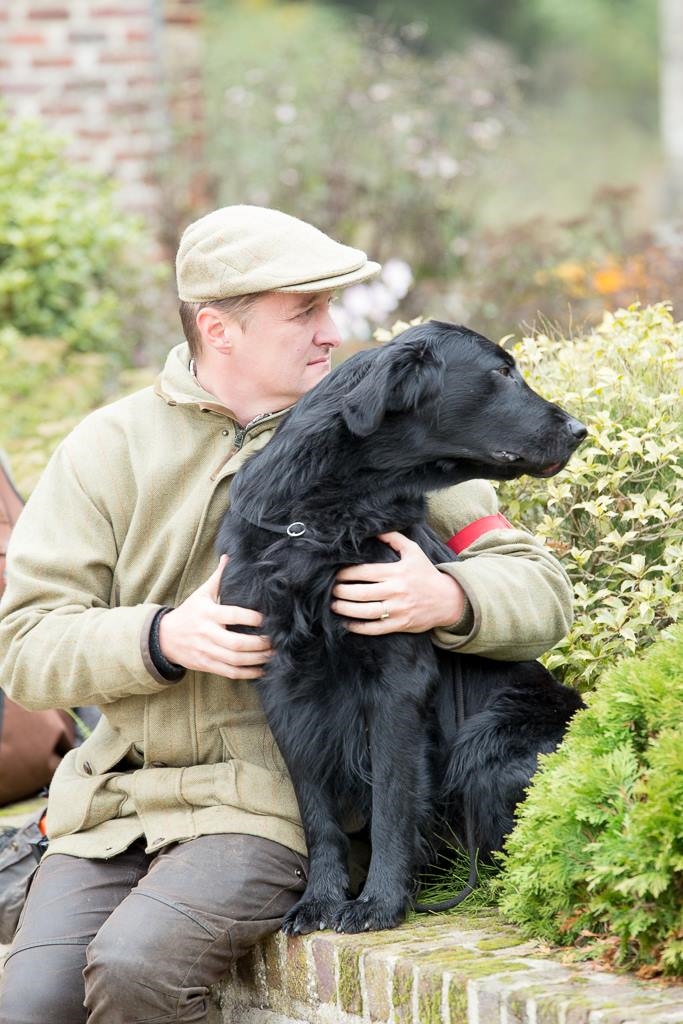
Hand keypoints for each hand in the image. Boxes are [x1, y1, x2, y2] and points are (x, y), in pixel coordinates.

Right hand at [158, 556, 273, 678]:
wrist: (164, 638)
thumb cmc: (188, 613)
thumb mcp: (200, 594)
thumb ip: (218, 578)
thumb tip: (229, 556)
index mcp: (207, 613)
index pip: (233, 615)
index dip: (253, 618)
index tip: (269, 619)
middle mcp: (207, 633)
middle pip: (237, 643)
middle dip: (260, 644)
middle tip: (277, 640)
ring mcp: (207, 652)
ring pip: (236, 660)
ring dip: (258, 659)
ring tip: (274, 654)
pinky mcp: (207, 665)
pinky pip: (230, 672)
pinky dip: (248, 673)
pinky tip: (262, 669)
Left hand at [331, 531, 465, 635]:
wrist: (448, 600)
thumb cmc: (426, 574)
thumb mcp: (413, 551)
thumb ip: (394, 539)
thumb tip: (375, 531)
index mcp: (396, 572)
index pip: (365, 572)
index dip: (346, 573)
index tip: (335, 574)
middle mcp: (395, 591)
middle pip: (361, 592)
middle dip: (341, 591)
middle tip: (330, 589)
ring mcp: (397, 610)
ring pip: (365, 611)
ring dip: (345, 609)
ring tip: (333, 605)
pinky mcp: (399, 624)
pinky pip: (375, 628)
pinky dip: (358, 627)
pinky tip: (347, 624)